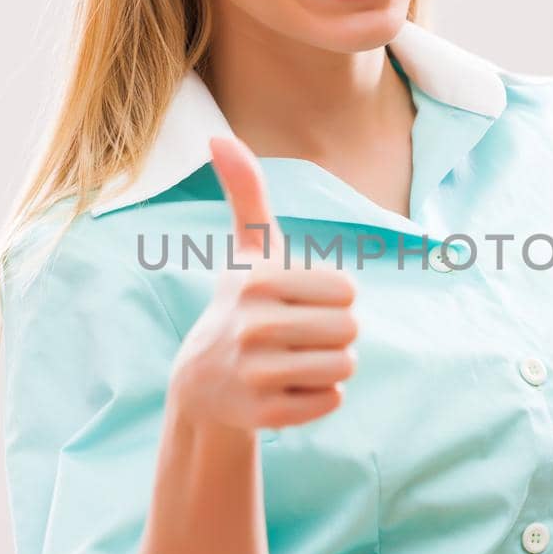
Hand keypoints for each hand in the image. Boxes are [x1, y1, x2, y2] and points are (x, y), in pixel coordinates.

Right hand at [169, 133, 358, 433]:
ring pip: (344, 367)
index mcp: (258, 280)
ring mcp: (255, 373)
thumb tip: (219, 137)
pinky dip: (319, 399)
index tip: (297, 303)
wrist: (202, 382)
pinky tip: (285, 391)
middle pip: (350, 330)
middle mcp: (252, 326)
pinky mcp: (264, 416)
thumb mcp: (247, 251)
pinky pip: (331, 402)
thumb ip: (246, 194)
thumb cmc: (241, 304)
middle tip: (296, 337)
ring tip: (293, 362)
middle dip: (333, 335)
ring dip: (329, 367)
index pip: (347, 291)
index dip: (332, 299)